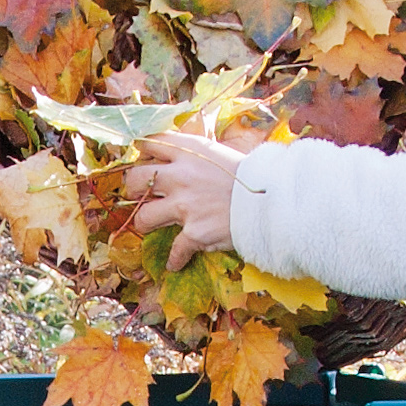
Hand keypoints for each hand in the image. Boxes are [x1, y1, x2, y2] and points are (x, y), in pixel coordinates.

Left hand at [124, 129, 245, 267]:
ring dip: (145, 224)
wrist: (273, 201)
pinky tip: (176, 262)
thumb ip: (195, 155)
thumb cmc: (252, 175)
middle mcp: (181, 175)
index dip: (141, 153)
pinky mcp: (194, 233)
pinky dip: (175, 259)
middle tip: (139, 196)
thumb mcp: (220, 153)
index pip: (148, 142)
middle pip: (135, 179)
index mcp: (189, 151)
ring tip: (153, 226)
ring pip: (143, 217)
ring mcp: (185, 205)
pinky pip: (174, 251)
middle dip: (132, 189)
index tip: (144, 162)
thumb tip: (178, 157)